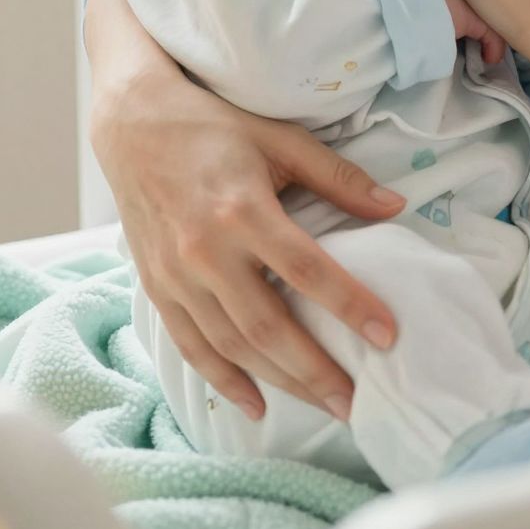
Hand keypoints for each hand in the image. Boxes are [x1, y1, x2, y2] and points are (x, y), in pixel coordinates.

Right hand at [84, 0, 401, 420]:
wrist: (132, 122)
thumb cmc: (213, 126)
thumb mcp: (280, 139)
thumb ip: (338, 177)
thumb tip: (397, 206)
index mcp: (241, 209)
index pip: (306, 269)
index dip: (349, 305)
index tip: (388, 335)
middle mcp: (204, 250)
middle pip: (267, 325)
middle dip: (314, 370)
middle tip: (356, 402)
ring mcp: (175, 274)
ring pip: (231, 345)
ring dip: (278, 382)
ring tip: (323, 406)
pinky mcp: (156, 286)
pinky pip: (191, 345)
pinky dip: (223, 380)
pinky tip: (256, 405)